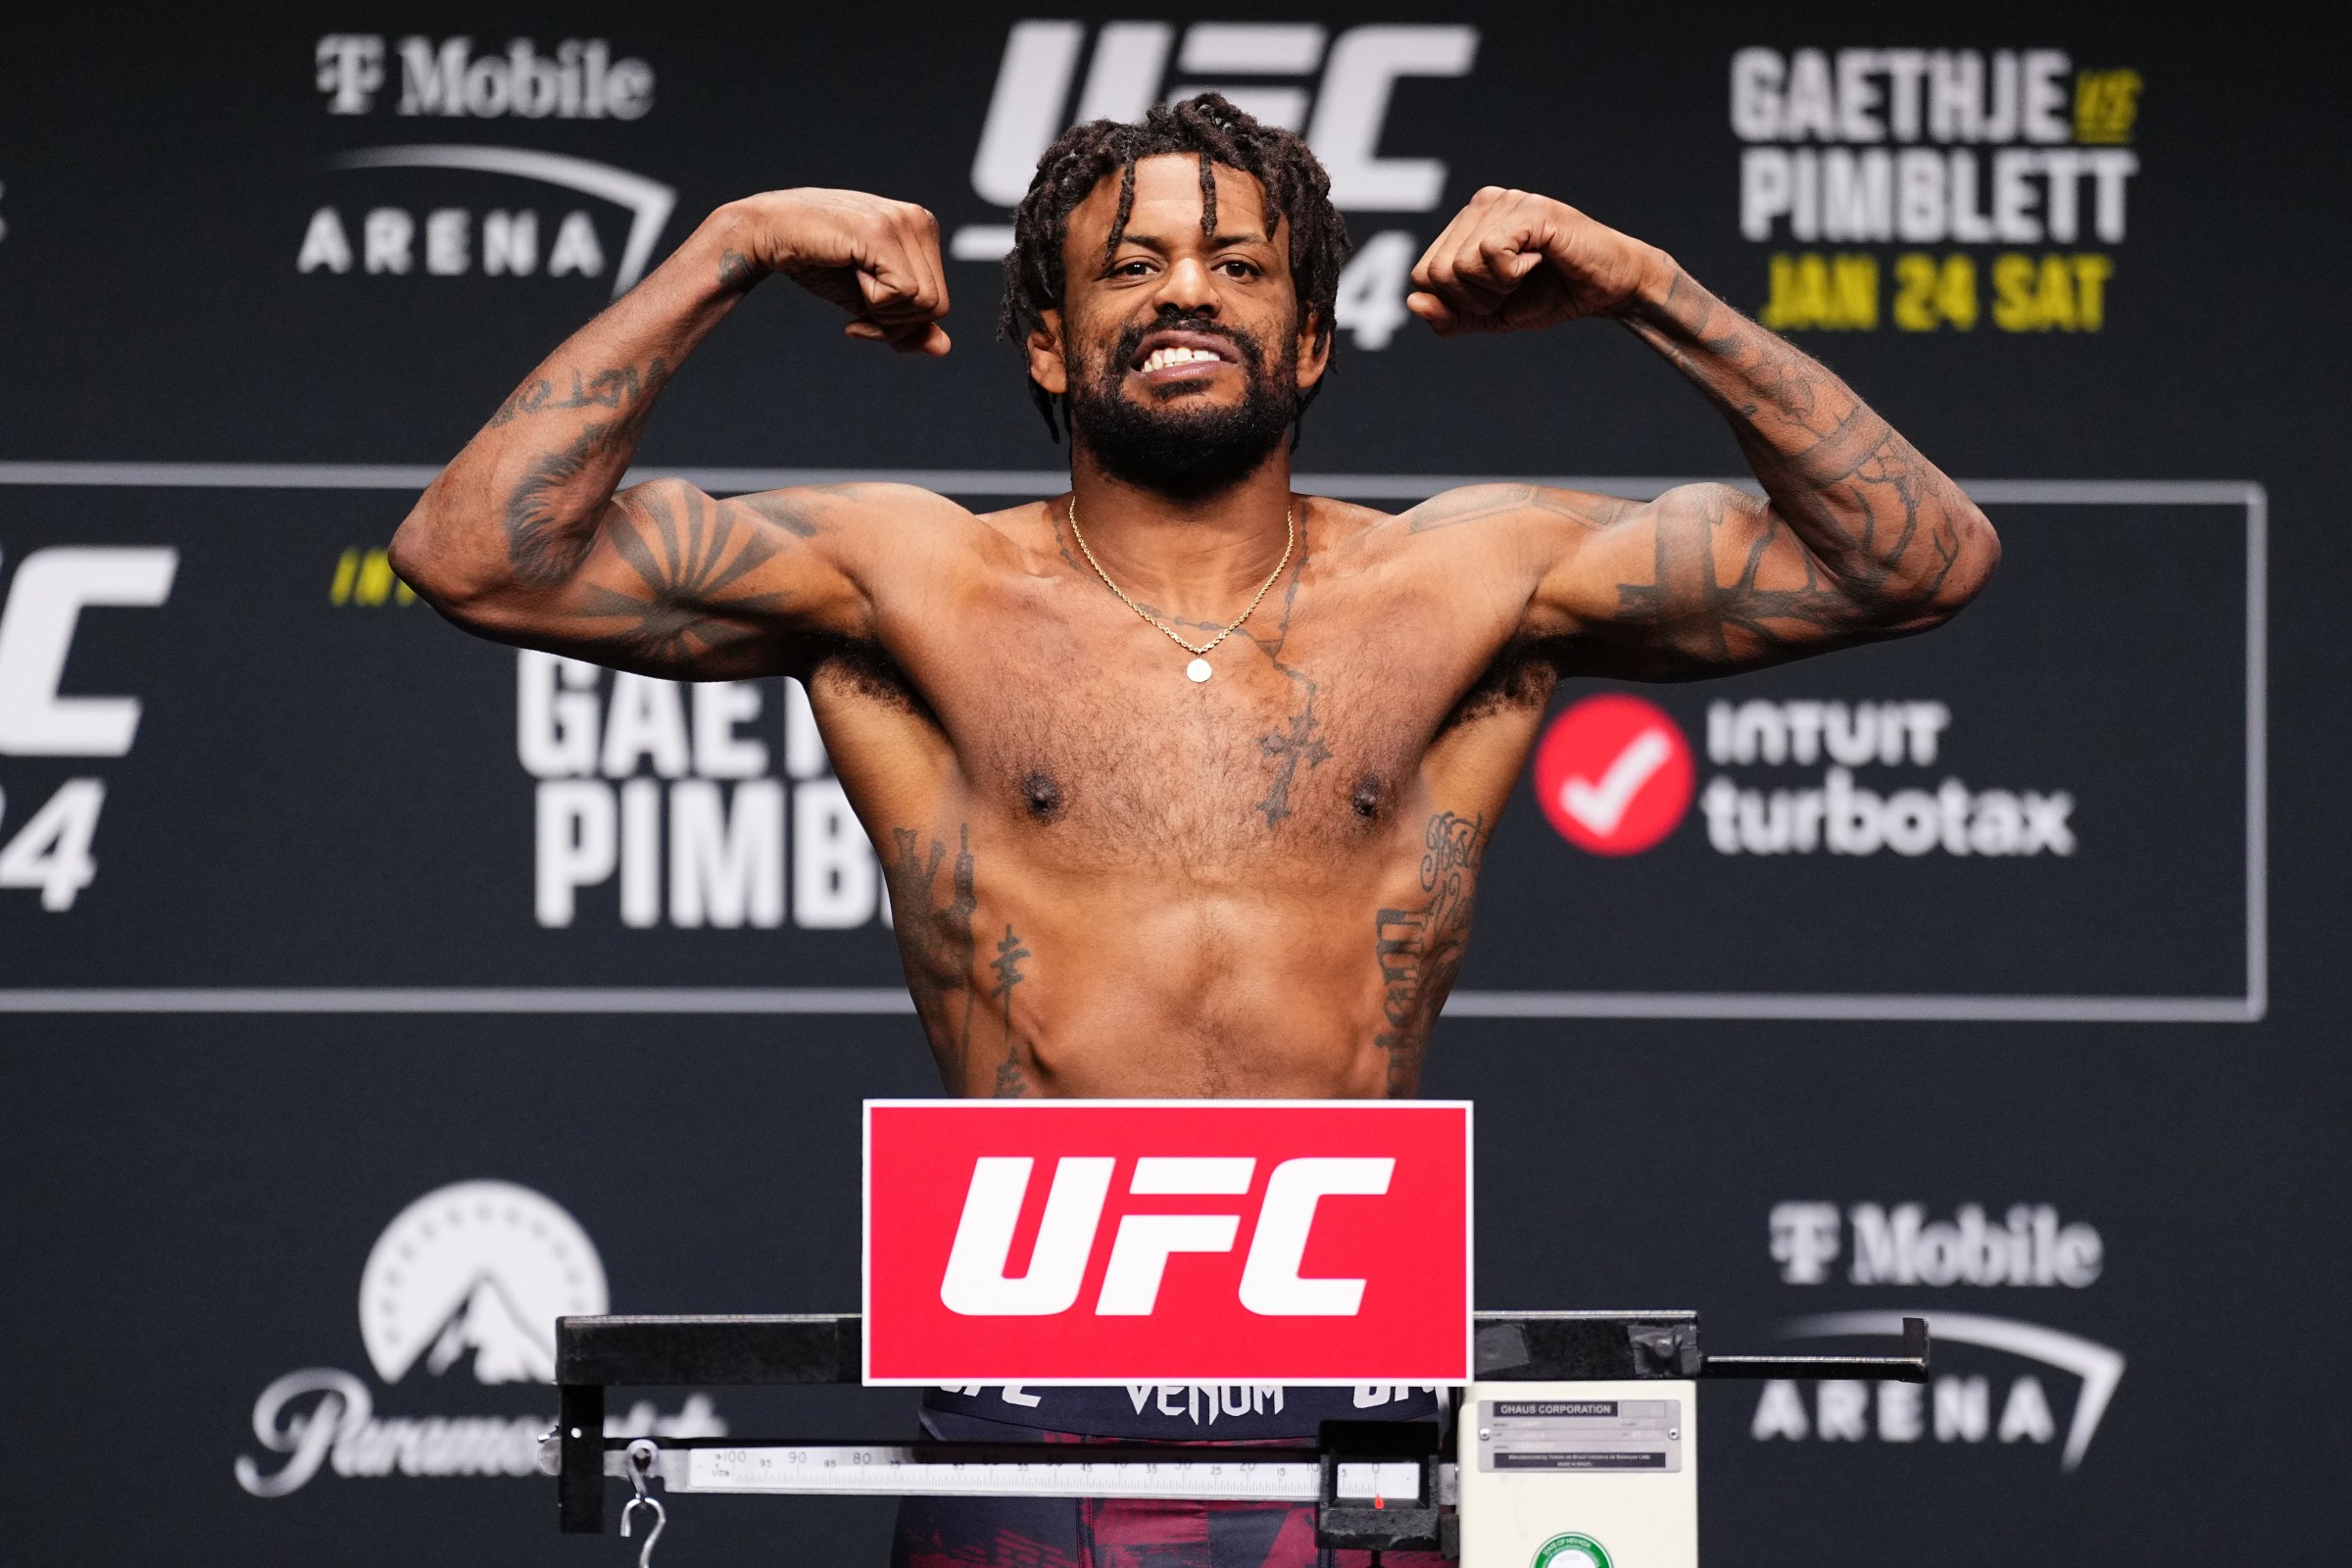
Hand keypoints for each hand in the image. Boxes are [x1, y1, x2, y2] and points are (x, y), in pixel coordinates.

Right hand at [722, 188, 950, 355]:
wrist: (770, 233)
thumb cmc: (818, 262)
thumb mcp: (869, 301)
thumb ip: (907, 324)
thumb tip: (944, 348)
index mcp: (923, 229)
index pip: (940, 301)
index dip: (904, 324)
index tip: (867, 315)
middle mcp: (919, 219)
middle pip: (937, 306)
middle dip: (895, 324)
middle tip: (860, 314)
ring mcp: (902, 222)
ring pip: (925, 303)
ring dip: (882, 313)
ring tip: (854, 288)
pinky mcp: (882, 232)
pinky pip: (904, 293)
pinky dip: (874, 302)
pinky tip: (851, 279)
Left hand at [1406, 188, 1667, 335]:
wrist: (1606, 289)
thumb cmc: (1550, 295)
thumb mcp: (1491, 316)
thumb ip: (1450, 316)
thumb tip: (1413, 303)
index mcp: (1466, 224)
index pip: (1423, 275)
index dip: (1455, 303)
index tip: (1495, 296)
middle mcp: (1481, 204)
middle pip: (1436, 272)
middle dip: (1473, 299)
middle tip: (1512, 288)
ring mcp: (1505, 202)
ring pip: (1461, 265)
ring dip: (1496, 288)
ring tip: (1528, 273)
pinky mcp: (1529, 210)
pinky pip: (1490, 254)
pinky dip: (1512, 274)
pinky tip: (1538, 261)